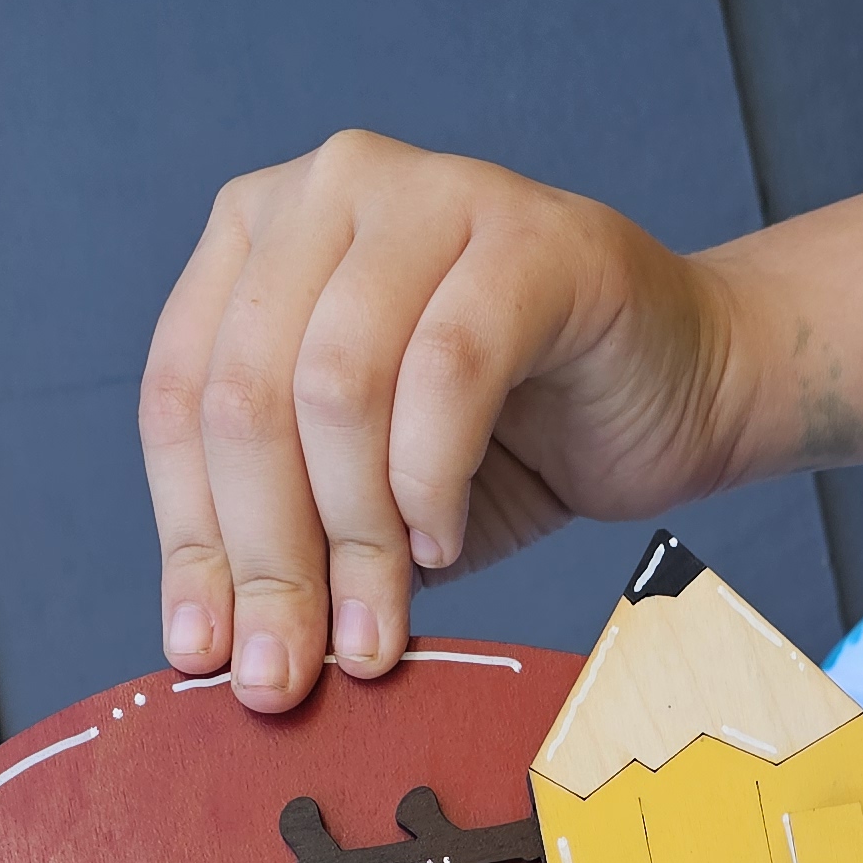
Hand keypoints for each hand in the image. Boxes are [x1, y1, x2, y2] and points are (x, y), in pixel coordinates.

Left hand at [138, 132, 754, 713]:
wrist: (682, 391)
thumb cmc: (515, 438)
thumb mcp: (369, 500)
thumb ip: (295, 543)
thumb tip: (216, 650)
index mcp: (257, 236)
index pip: (180, 395)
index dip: (188, 538)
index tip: (205, 654)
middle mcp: (328, 188)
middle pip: (248, 396)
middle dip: (267, 559)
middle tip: (292, 673)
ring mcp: (429, 196)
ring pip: (337, 388)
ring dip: (353, 536)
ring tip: (379, 623)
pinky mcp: (528, 237)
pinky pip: (446, 373)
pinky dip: (432, 483)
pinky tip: (444, 541)